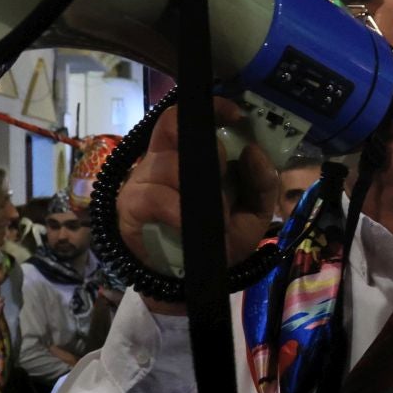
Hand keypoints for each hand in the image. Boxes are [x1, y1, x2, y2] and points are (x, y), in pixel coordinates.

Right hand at [118, 98, 278, 312]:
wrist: (185, 284)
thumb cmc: (214, 242)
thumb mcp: (250, 214)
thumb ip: (261, 184)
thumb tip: (254, 152)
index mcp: (186, 156)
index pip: (189, 117)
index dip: (210, 109)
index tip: (236, 115)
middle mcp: (160, 160)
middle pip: (177, 129)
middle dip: (211, 156)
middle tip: (224, 183)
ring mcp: (142, 181)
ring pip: (170, 164)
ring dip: (198, 190)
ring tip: (213, 216)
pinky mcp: (131, 206)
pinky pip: (156, 196)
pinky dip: (180, 210)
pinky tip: (190, 224)